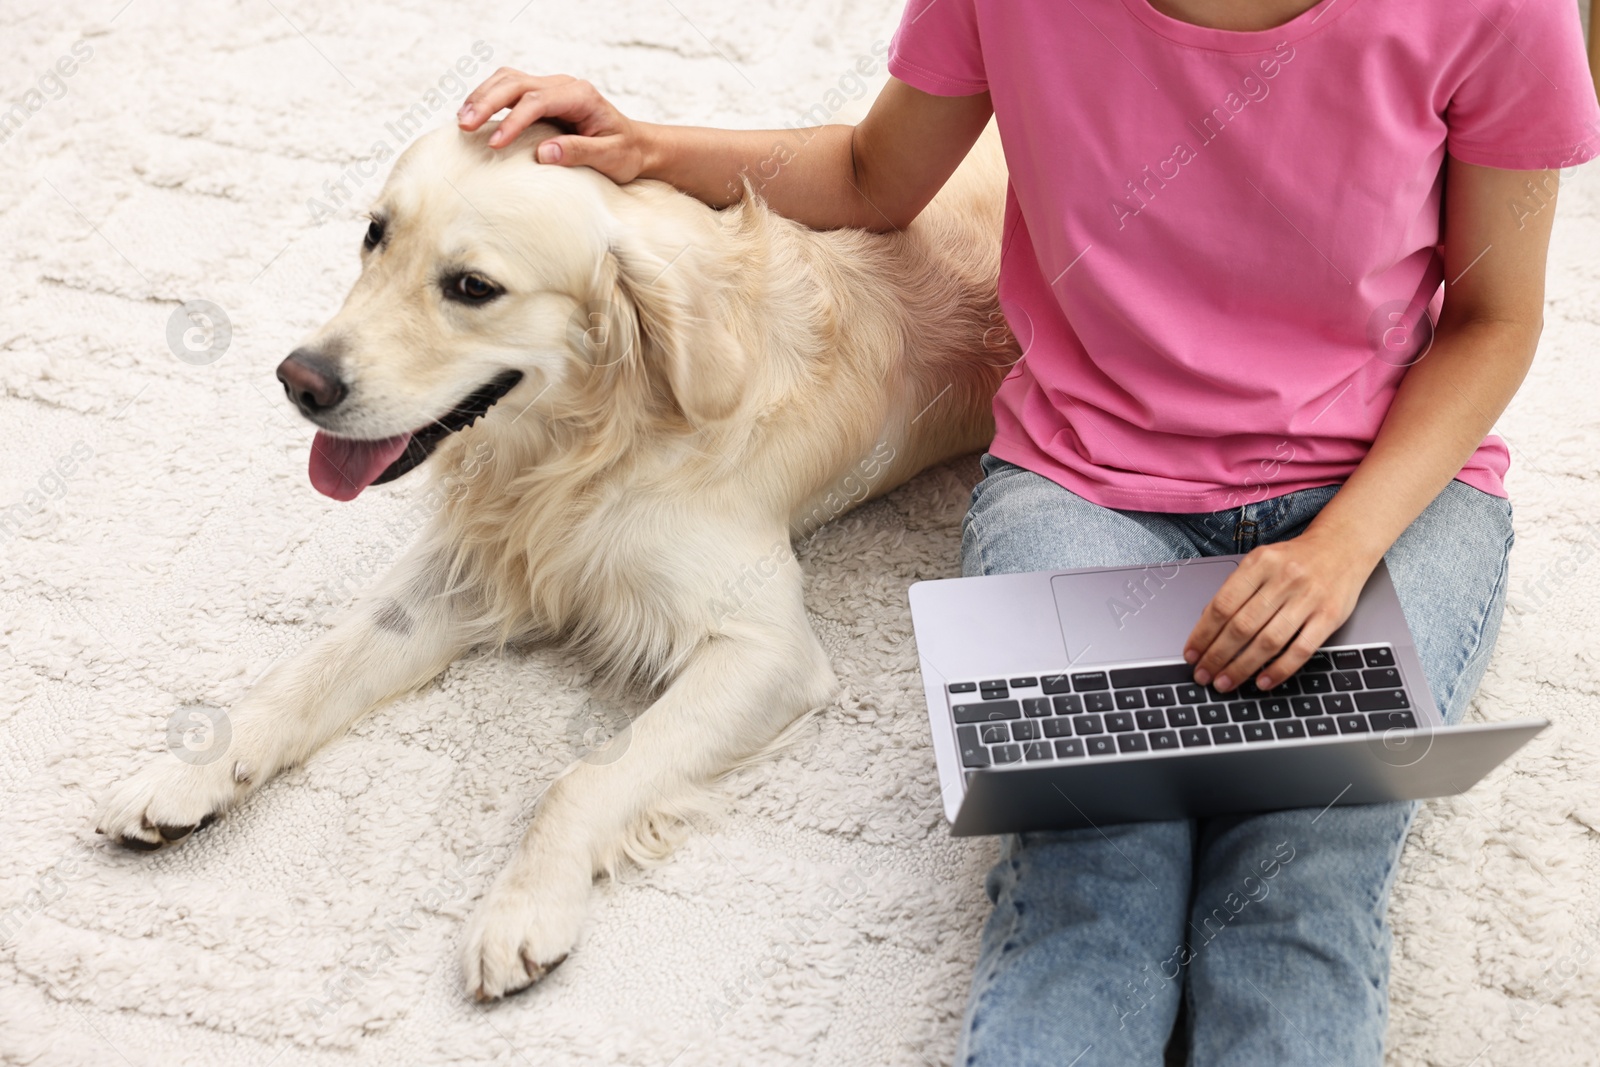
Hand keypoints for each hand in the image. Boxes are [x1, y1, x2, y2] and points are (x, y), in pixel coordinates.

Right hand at [457, 69, 648, 182]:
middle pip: (516, 83)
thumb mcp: (611, 157)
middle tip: (465, 126)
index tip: (495, 143)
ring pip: (508, 80)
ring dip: (482, 97)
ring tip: (462, 120)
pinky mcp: (542, 96)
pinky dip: (488, 98)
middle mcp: (563, 85)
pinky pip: (509, 89)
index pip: (538, 101)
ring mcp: (551, 88)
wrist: (636, 145)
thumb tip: (544, 153)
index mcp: (581, 96)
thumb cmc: (625, 152)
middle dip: (487, 102)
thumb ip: (580, 152)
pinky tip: (473, 115)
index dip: (513, 120)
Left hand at [1183, 535, 1376, 692]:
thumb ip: (1235, 590)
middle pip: (1241, 626)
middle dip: (1217, 656)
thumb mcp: (1260, 562)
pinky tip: (1262, 681)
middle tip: (1203, 675)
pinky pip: (1301, 650)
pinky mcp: (1329, 616)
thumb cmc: (1294, 559)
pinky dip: (1279, 670)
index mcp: (1260, 562)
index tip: (1191, 654)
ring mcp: (1308, 598)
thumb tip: (1206, 624)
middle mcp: (1284, 579)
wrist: (1342, 547)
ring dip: (1242, 668)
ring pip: (1268, 641)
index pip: (1222, 605)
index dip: (1202, 634)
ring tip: (1225, 683)